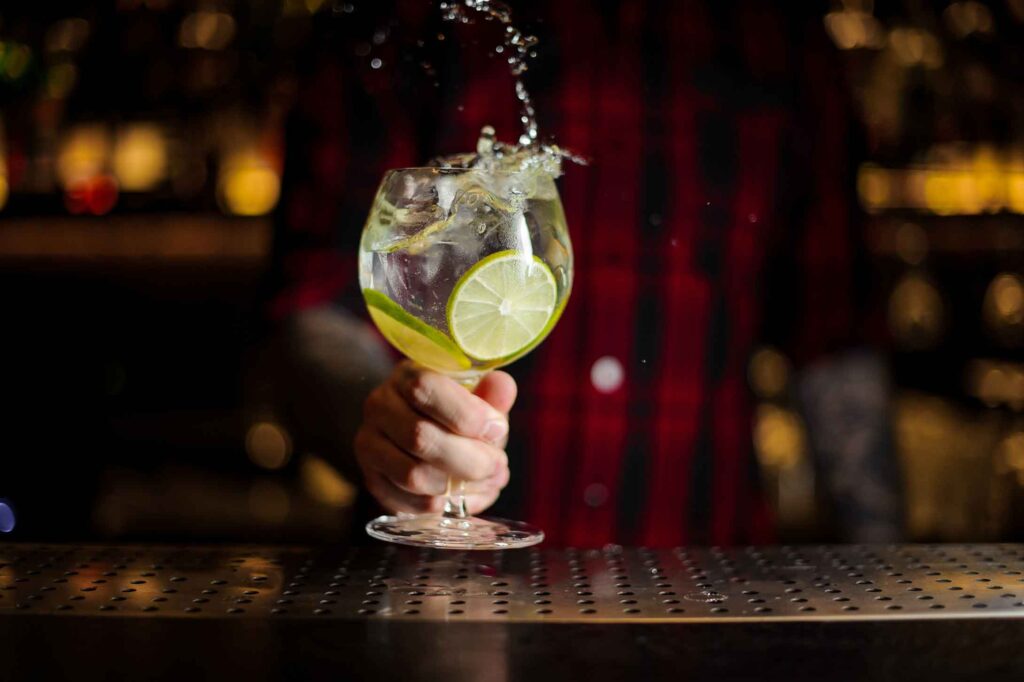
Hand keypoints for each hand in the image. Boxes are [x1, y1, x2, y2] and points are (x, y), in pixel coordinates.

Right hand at [355, 361, 516, 514]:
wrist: (416, 441)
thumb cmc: (454, 415)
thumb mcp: (476, 398)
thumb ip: (491, 393)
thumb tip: (503, 386)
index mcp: (406, 376)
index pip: (424, 388)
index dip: (465, 413)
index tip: (497, 430)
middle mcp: (379, 406)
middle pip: (420, 436)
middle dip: (470, 459)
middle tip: (498, 466)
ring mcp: (369, 444)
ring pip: (413, 474)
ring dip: (458, 486)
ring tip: (486, 482)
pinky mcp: (372, 479)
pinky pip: (407, 501)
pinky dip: (442, 505)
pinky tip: (463, 497)